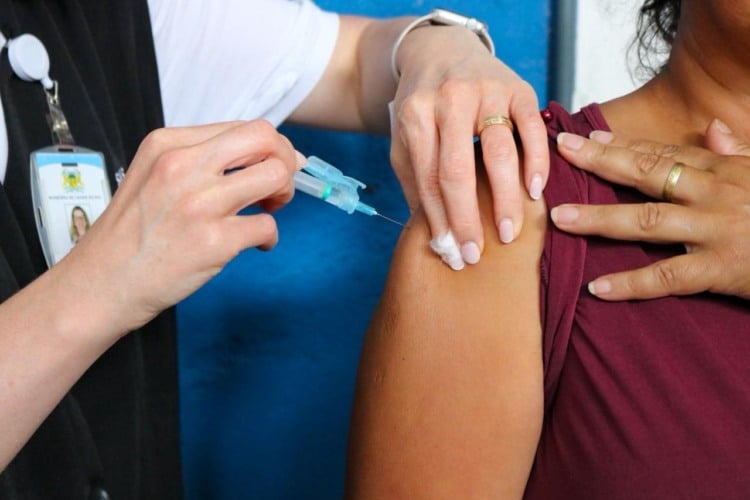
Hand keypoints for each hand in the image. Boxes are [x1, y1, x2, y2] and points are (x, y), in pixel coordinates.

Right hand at [58, 120, 301, 335]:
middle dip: (285, 160)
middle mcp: (184, 166)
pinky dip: (269, 237)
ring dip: (283, 194)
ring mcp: (200, 203)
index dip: (269, 148)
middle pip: (265, 139)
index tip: (272, 165)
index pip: (244, 127)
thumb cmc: (132, 233)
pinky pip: (268, 226)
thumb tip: (264, 155)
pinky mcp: (214, 241)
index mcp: (169, 144)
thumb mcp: (153, 175)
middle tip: (276, 186)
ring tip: (266, 211)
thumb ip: (200, 161)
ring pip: (276, 176)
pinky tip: (254, 245)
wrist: (103, 282)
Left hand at [390, 25, 547, 268]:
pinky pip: (532, 129)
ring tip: (509, 232)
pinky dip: (536, 162)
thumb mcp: (405, 138)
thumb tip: (435, 235)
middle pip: (459, 170)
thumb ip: (415, 181)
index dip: (440, 220)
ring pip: (500, 152)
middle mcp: (450, 100)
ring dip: (505, 198)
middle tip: (477, 253)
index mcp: (416, 115)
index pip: (428, 178)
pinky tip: (535, 192)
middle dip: (468, 217)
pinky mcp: (519, 88)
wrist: (442, 51)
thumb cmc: (423, 105)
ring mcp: (487, 92)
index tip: (451, 253)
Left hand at [552, 119, 749, 299]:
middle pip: (646, 174)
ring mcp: (715, 230)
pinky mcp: (720, 269)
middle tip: (558, 153)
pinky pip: (666, 277)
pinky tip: (596, 288)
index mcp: (724, 170)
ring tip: (559, 219)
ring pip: (646, 222)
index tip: (586, 139)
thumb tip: (714, 127)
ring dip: (599, 220)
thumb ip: (738, 151)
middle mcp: (714, 194)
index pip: (664, 153)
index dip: (622, 146)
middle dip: (599, 162)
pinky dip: (630, 284)